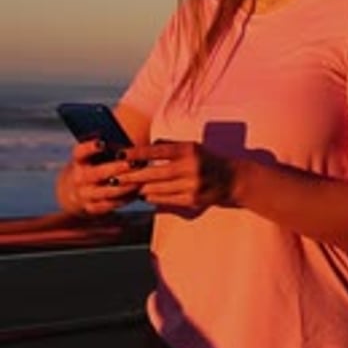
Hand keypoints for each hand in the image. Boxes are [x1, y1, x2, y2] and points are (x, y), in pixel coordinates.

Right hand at [63, 139, 140, 215]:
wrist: (72, 192)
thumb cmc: (90, 165)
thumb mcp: (90, 156)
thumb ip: (104, 148)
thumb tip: (126, 139)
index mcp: (78, 161)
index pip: (80, 152)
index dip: (90, 147)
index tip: (102, 142)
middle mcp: (79, 178)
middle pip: (98, 173)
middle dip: (117, 168)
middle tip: (133, 163)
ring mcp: (85, 194)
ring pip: (109, 191)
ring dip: (127, 185)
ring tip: (142, 178)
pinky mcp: (92, 207)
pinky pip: (112, 204)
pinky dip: (126, 198)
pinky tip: (138, 190)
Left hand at [117, 140, 234, 209]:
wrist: (231, 179)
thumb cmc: (206, 159)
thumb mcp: (191, 146)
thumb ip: (169, 146)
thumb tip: (144, 149)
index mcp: (188, 149)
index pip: (157, 151)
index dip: (137, 153)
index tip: (120, 154)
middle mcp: (190, 167)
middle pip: (154, 173)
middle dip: (132, 175)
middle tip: (116, 176)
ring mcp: (191, 185)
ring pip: (157, 189)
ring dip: (140, 188)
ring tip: (126, 186)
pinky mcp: (192, 201)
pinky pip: (166, 200)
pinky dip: (152, 197)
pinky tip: (144, 194)